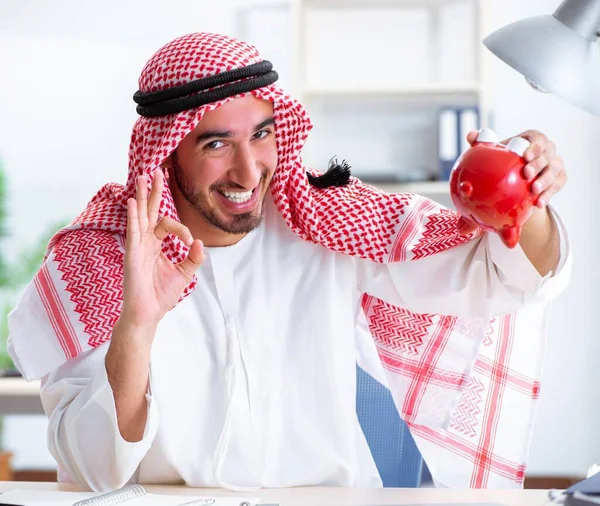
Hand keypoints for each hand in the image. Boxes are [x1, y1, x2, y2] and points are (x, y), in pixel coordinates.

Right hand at [120, 169, 204, 328]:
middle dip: (155, 191)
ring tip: (144, 176)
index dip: (182, 229)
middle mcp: (145, 242)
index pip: (167, 224)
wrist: (148, 313)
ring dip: (143, 196)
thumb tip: (200, 241)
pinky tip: (134, 201)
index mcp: (155, 245)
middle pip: (149, 210)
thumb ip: (193, 257)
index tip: (190, 241)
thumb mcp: (185, 273)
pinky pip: (133, 231)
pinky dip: (133, 216)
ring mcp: (137, 246)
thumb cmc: (162, 295)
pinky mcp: (132, 254)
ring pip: (140, 215)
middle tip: (157, 170)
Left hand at [467, 129, 567, 208]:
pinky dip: (549, 194)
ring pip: (555, 170)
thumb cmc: (505, 161)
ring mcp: (555, 164)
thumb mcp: (494, 153)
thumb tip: (470, 135)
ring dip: (545, 180)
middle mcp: (547, 150)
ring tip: (534, 190)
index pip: (538, 139)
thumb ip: (482, 143)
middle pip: (548, 154)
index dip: (535, 146)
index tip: (525, 155)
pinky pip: (557, 186)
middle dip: (539, 164)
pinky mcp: (559, 179)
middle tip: (527, 173)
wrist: (517, 180)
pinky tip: (539, 203)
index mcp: (532, 140)